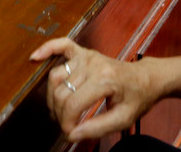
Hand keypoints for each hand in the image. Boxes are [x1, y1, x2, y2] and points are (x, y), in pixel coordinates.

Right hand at [30, 38, 158, 141]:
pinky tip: (34, 58)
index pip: (73, 104)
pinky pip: (62, 46)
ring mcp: (87, 56)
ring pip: (56, 77)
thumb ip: (97, 128)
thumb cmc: (137, 99)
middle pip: (62, 93)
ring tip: (60, 111)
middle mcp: (93, 64)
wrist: (146, 78)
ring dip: (53, 97)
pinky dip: (47, 49)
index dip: (67, 123)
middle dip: (60, 114)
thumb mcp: (123, 119)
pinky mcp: (84, 51)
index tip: (71, 133)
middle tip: (68, 126)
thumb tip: (72, 134)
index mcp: (104, 80)